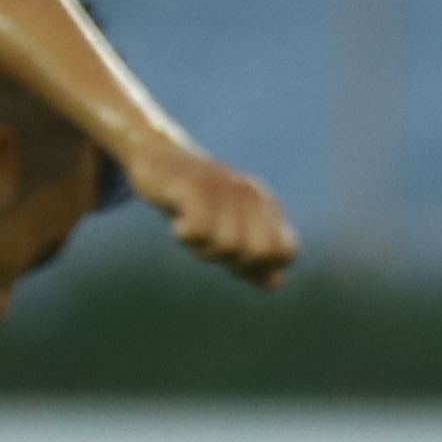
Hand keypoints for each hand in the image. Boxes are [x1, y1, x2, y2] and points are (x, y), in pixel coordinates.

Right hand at [130, 142, 297, 289]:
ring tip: (190, 229)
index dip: (259, 267)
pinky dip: (184, 235)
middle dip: (233, 261)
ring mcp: (225, 187)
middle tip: (209, 244)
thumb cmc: (193, 200)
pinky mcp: (196, 185)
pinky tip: (177, 220)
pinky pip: (199, 230)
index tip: (233, 256)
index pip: (285, 252)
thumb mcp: (225, 230)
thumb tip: (276, 284)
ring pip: (228, 246)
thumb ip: (252, 259)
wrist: (155, 157)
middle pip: (259, 253)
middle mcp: (251, 193)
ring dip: (203, 248)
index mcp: (265, 205)